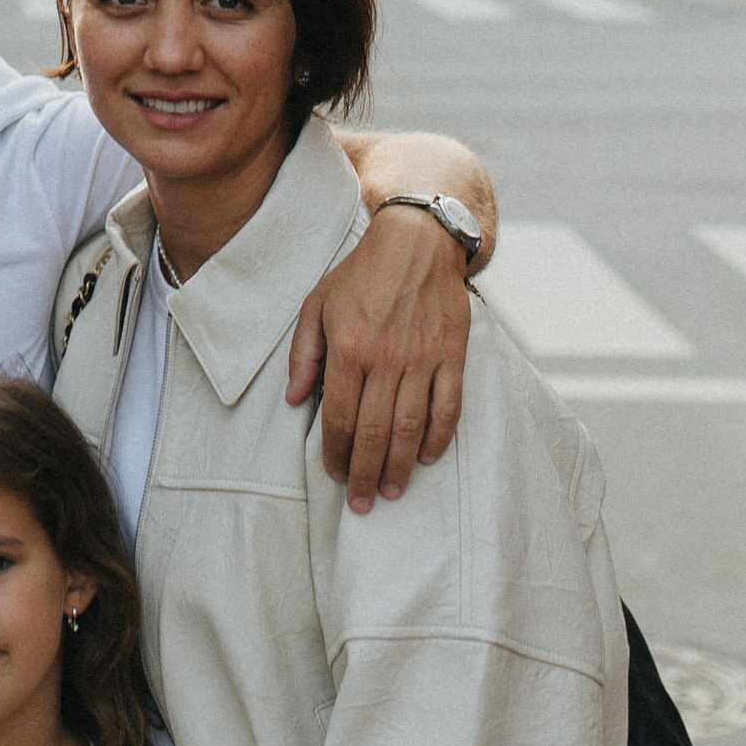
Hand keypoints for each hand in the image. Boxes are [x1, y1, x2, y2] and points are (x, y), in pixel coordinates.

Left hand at [285, 197, 475, 511]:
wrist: (417, 242)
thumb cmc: (361, 273)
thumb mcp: (317, 303)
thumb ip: (303, 353)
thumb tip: (293, 398)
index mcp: (348, 348)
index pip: (338, 417)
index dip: (334, 453)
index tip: (332, 474)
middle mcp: (385, 358)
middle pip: (373, 432)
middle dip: (364, 474)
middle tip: (361, 503)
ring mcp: (422, 359)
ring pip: (410, 427)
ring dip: (400, 466)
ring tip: (391, 491)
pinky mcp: (452, 356)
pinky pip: (448, 407)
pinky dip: (439, 438)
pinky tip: (428, 458)